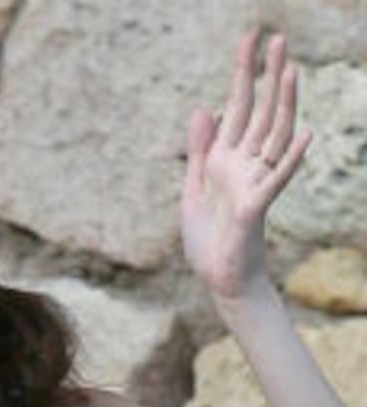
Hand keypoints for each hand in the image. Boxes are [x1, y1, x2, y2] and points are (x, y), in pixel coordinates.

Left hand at [181, 30, 311, 303]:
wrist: (216, 277)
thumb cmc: (208, 236)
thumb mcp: (193, 186)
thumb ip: (199, 149)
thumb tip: (201, 108)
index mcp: (224, 157)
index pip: (236, 106)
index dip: (242, 72)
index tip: (249, 38)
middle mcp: (244, 164)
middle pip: (259, 112)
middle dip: (267, 76)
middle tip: (278, 37)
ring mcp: (252, 183)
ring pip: (273, 137)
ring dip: (282, 105)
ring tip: (290, 72)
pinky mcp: (255, 207)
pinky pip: (276, 180)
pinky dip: (290, 159)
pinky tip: (304, 136)